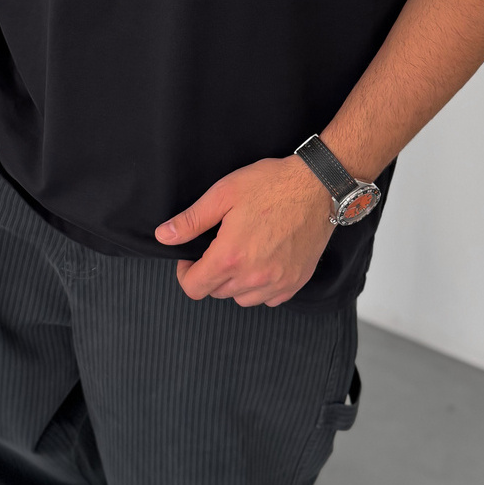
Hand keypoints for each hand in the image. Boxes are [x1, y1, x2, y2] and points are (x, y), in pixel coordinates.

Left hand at [155, 155, 334, 307]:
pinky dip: (260, 288)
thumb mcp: (224, 194)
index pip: (194, 288)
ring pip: (242, 299)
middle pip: (216, 293)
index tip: (190, 257)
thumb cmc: (271, 185)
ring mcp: (277, 283)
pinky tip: (263, 263)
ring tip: (241, 255)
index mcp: (230, 257)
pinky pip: (268, 298)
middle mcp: (253, 277)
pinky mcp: (296, 282)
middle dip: (210, 274)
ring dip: (234, 283)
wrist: (318, 186)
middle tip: (218, 247)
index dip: (185, 273)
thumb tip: (164, 236)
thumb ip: (191, 221)